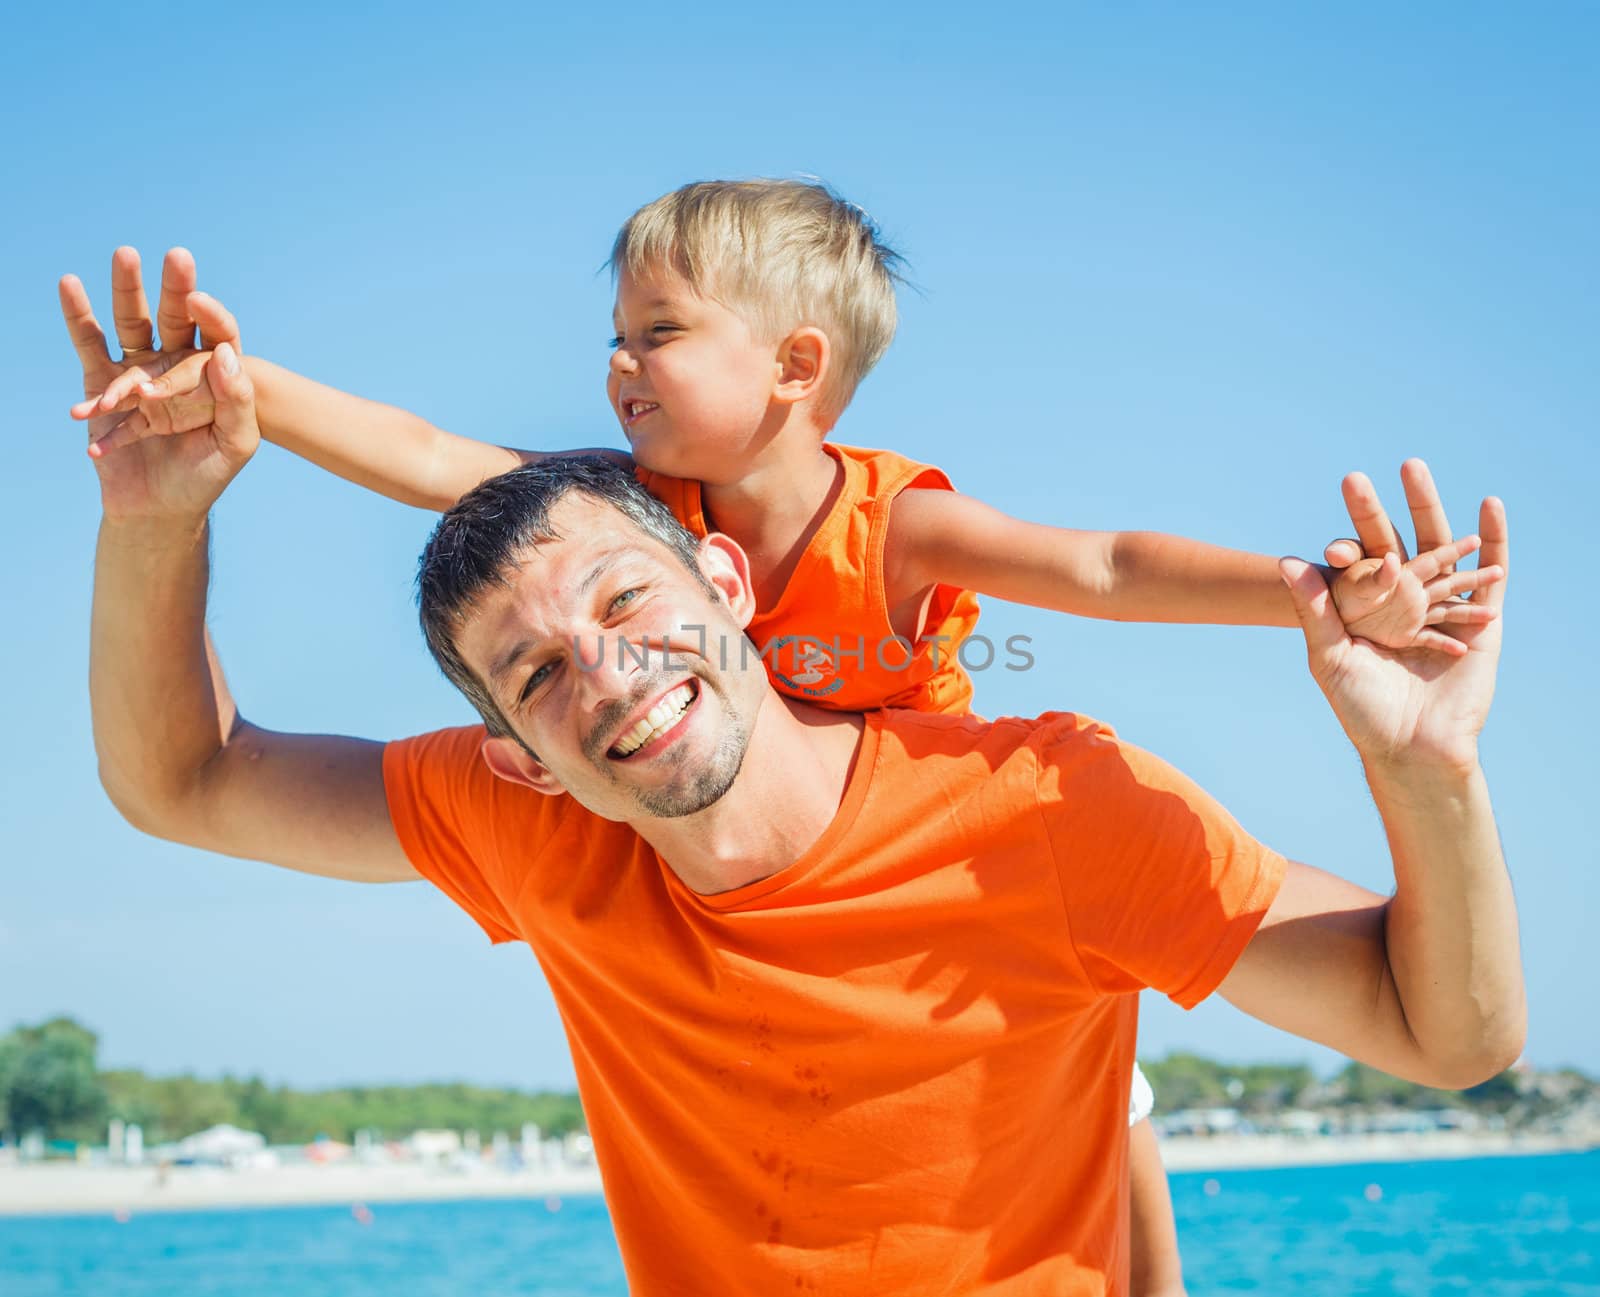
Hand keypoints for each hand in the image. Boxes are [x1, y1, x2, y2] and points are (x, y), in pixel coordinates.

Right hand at [63, 249, 239, 458]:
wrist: (157, 507)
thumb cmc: (204, 476)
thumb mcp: (235, 445)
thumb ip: (238, 401)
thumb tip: (224, 353)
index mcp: (215, 375)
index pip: (218, 334)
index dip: (213, 316)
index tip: (202, 301)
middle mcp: (176, 363)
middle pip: (177, 317)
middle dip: (176, 288)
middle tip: (178, 256)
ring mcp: (139, 369)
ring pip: (133, 322)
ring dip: (128, 290)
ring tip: (126, 254)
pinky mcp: (103, 383)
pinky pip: (89, 344)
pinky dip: (79, 316)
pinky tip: (70, 285)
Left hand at [1282, 460, 1506, 776]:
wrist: (1412, 748)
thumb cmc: (1363, 710)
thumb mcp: (1331, 657)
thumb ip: (1314, 609)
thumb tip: (1286, 561)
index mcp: (1368, 612)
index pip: (1356, 566)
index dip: (1344, 545)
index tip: (1328, 531)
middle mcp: (1404, 605)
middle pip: (1394, 545)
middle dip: (1378, 511)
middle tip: (1356, 476)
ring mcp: (1442, 610)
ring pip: (1438, 548)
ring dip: (1429, 508)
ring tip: (1413, 468)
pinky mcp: (1481, 622)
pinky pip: (1491, 573)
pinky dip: (1494, 539)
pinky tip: (1489, 504)